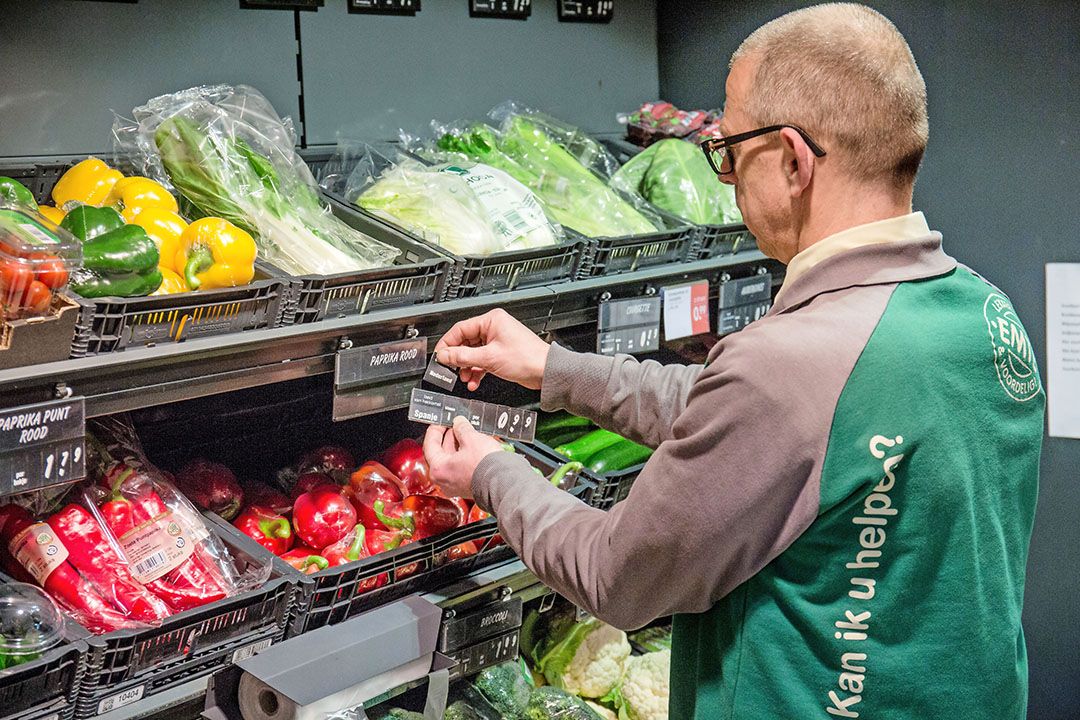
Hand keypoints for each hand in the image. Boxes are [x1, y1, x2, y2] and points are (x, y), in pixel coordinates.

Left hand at [423, 417, 504, 498]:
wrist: (504, 483)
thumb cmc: (486, 466)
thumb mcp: (471, 438)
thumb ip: (461, 428)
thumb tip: (459, 423)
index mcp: (438, 469)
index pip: (430, 444)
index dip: (436, 429)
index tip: (441, 421)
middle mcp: (444, 480)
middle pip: (441, 453)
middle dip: (449, 436)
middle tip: (456, 425)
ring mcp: (456, 486)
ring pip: (453, 460)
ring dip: (459, 445)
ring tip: (468, 433)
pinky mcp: (468, 487)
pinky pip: (462, 467)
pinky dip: (466, 455)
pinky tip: (474, 445)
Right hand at [434, 308, 549, 390]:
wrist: (546, 371)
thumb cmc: (527, 358)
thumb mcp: (489, 358)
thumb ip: (463, 357)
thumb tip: (445, 355)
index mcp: (491, 320)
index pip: (460, 329)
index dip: (448, 344)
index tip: (440, 356)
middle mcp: (493, 328)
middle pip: (465, 342)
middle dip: (458, 359)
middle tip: (450, 369)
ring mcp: (497, 341)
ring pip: (473, 353)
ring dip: (467, 367)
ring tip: (465, 377)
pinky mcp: (500, 353)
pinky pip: (482, 360)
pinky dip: (477, 370)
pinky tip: (474, 381)